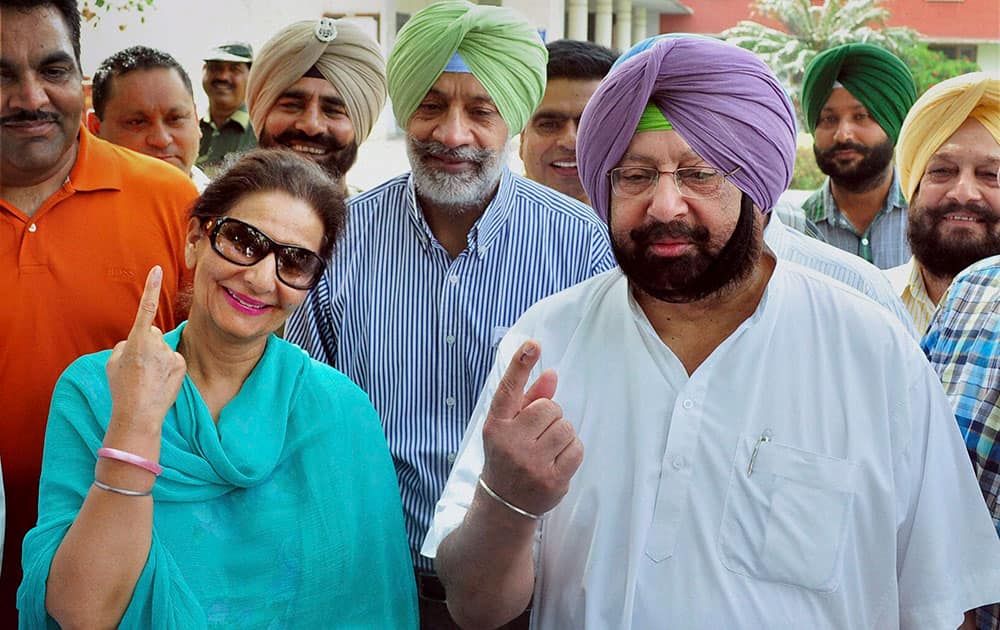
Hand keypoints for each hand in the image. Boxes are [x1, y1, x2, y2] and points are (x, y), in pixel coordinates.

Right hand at [106, 266, 185, 433]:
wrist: (139, 414)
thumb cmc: (122, 388)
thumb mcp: (113, 362)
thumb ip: (124, 345)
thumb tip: (136, 340)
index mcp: (137, 340)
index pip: (145, 308)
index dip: (151, 287)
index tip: (156, 269)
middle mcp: (156, 343)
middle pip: (153, 333)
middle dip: (147, 344)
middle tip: (138, 367)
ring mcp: (171, 353)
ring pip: (163, 348)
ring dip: (157, 358)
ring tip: (147, 378)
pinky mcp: (181, 364)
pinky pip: (173, 359)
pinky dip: (167, 368)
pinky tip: (159, 382)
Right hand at [480, 340, 582, 516]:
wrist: (503, 504)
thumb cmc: (509, 456)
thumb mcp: (510, 427)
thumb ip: (530, 399)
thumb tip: (551, 373)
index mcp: (496, 424)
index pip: (509, 389)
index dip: (521, 364)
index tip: (533, 344)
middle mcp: (509, 441)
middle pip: (550, 408)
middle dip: (551, 418)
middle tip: (539, 436)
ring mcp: (529, 462)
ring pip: (566, 428)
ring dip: (563, 436)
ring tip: (547, 450)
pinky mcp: (550, 479)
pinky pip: (576, 449)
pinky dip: (572, 452)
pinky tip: (556, 462)